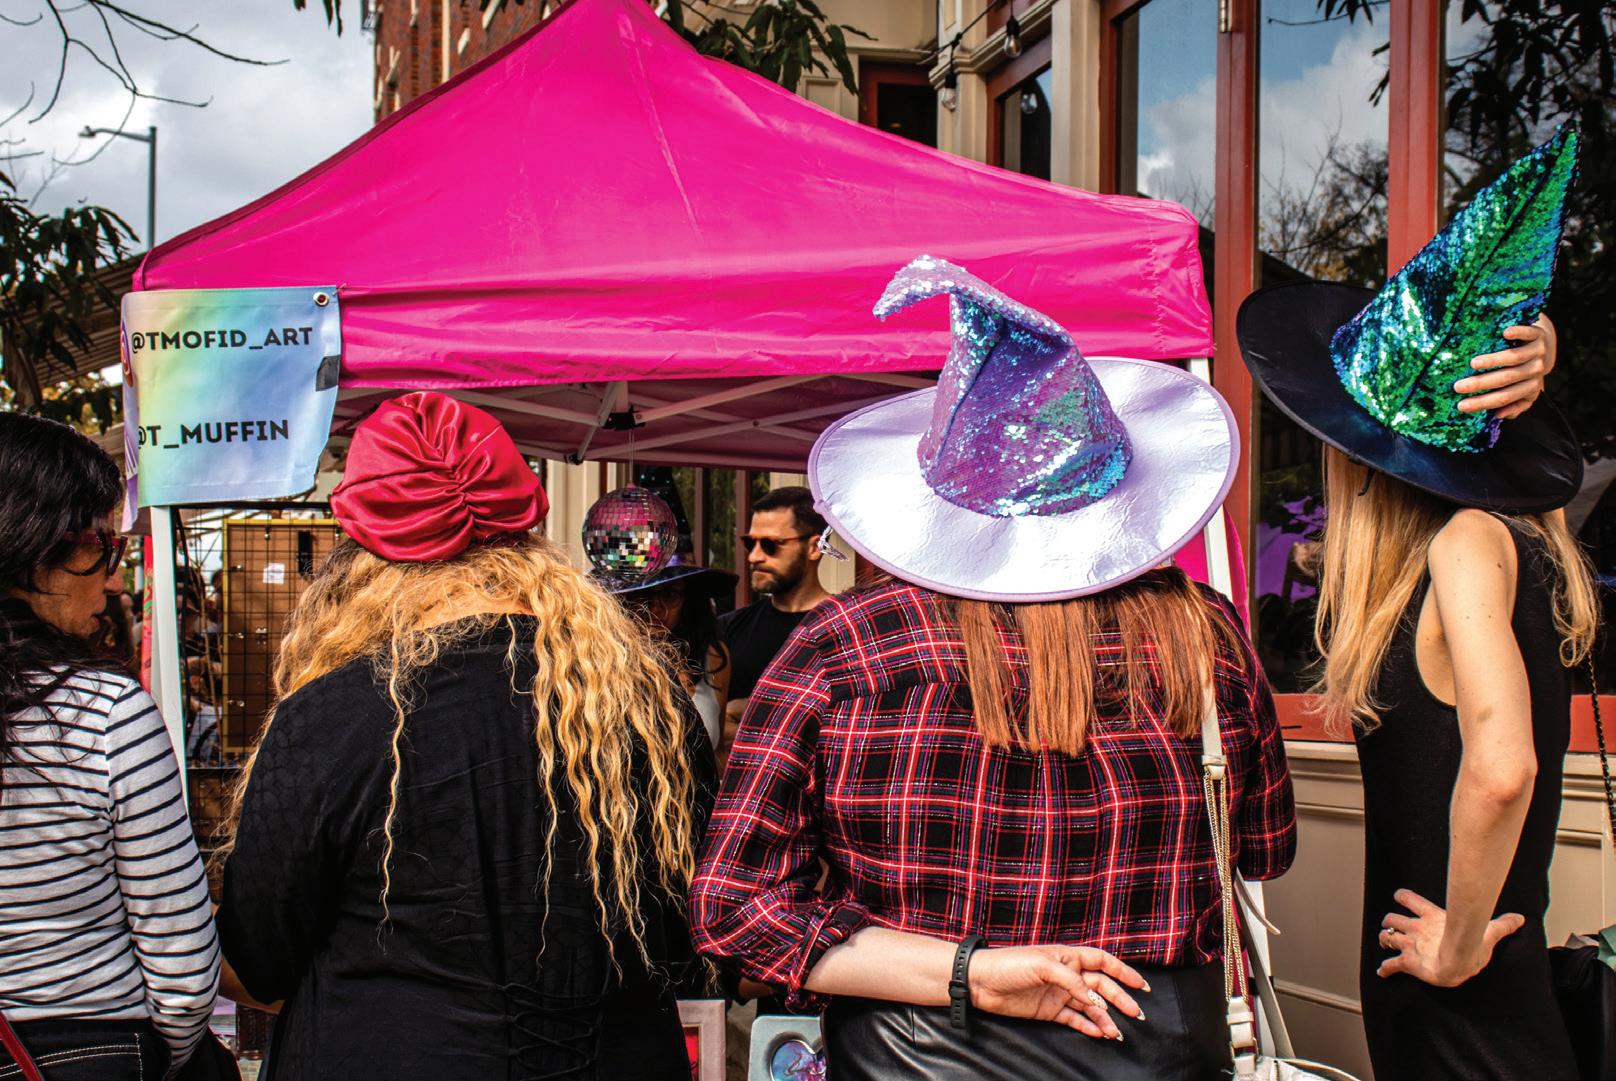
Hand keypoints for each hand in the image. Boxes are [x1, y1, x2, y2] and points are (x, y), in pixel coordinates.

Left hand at [968, 944, 1147, 1039]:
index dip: (1123, 971)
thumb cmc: (1009, 964)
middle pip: (1101, 987)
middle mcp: (1067, 975)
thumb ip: (1071, 980)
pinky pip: (1074, 1019)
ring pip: (1090, 1007)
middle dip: (1120, 1000)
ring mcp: (1059, 993)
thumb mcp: (1042, 965)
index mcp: (1068, 956)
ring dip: (1105, 1018)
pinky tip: (1100, 1033)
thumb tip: (1094, 998)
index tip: (1141, 985)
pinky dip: (1088, 1026)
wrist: (980, 982)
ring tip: (1117, 1033)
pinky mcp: (1049, 1010)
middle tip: (1137, 1014)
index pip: (1102, 961)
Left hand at [1376, 888, 1524, 986]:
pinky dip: (1385, 969)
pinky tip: (1382, 972)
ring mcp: (1411, 945)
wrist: (1458, 961)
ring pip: (1387, 938)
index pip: (1410, 899)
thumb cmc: (1473, 945)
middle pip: (1393, 918)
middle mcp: (1417, 929)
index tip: (1399, 896)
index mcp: (1432, 917)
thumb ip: (1502, 923)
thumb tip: (1520, 918)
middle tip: (1390, 926)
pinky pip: (1391, 965)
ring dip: (1385, 940)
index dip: (1403, 897)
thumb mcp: (1489, 931)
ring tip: (1385, 943)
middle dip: (1390, 921)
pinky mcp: (1408, 962)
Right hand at [1453, 314, 1556, 418]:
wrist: (1544, 343)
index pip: (1505, 398)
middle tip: (1458, 386)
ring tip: (1473, 364)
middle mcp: (1535, 371)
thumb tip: (1499, 416)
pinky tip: (1504, 333)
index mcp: (1530, 388)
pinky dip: (1517, 333)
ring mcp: (1537, 352)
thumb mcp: (1523, 390)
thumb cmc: (1525, 369)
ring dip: (1493, 361)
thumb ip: (1513, 404)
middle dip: (1480, 384)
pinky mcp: (1537, 334)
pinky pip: (1528, 334)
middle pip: (1506, 379)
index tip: (1461, 406)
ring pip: (1515, 358)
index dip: (1483, 403)